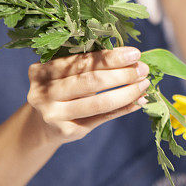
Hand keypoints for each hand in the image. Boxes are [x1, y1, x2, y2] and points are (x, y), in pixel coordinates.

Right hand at [26, 47, 149, 144]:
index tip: (135, 54)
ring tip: (144, 85)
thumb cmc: (60, 87)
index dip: (111, 57)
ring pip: (98, 102)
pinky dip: (123, 109)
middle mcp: (44, 92)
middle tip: (143, 70)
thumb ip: (91, 64)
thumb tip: (132, 59)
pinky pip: (101, 118)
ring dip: (126, 93)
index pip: (83, 61)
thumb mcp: (66, 72)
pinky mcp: (66, 130)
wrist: (41, 123)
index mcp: (43, 70)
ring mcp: (53, 113)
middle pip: (91, 81)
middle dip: (122, 74)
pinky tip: (138, 102)